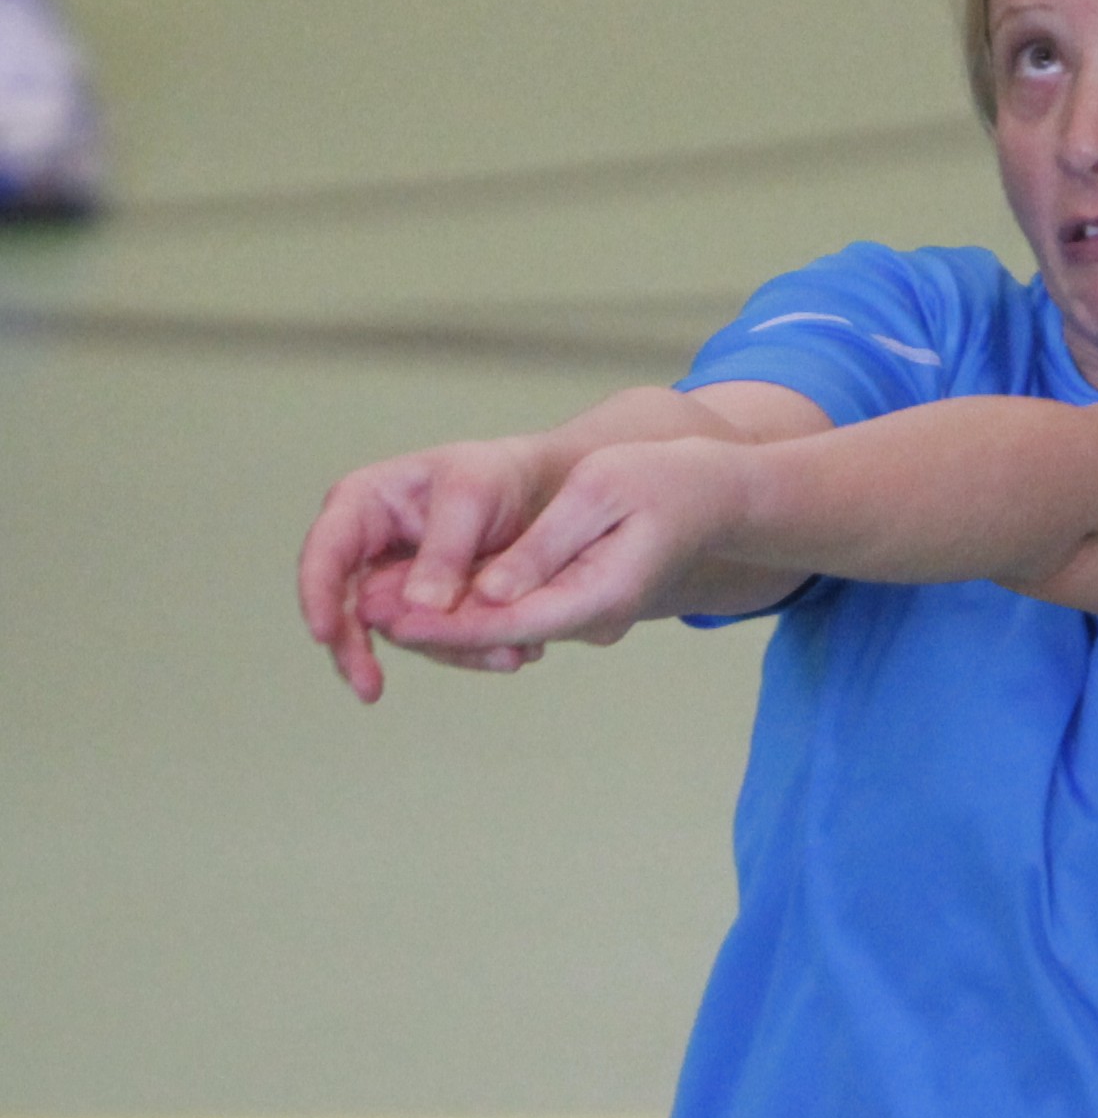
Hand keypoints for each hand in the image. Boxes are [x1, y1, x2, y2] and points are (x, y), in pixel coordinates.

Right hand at [298, 429, 570, 699]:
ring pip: (396, 633)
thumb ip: (444, 551)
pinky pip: (435, 640)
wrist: (537, 494)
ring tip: (500, 656)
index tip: (325, 634)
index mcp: (362, 504)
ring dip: (442, 650)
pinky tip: (511, 655)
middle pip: (343, 607)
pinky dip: (468, 650)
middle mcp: (367, 549)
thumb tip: (420, 610)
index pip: (325, 553)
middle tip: (369, 689)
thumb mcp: (471, 497)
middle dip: (355, 651)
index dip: (319, 595)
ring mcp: (394, 585)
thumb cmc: (493, 476)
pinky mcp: (425, 612)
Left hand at [358, 435, 760, 658]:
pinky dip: (468, 612)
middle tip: (363, 613)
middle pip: (497, 636)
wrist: (714, 497)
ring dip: (439, 625)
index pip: (507, 621)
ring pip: (501, 632)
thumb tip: (488, 593)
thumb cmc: (665, 481)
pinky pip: (515, 618)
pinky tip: (421, 599)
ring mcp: (584, 617)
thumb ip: (543, 547)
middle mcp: (589, 618)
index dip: (443, 622)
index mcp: (599, 596)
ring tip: (374, 609)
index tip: (390, 614)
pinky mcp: (574, 604)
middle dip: (428, 628)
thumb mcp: (602, 494)